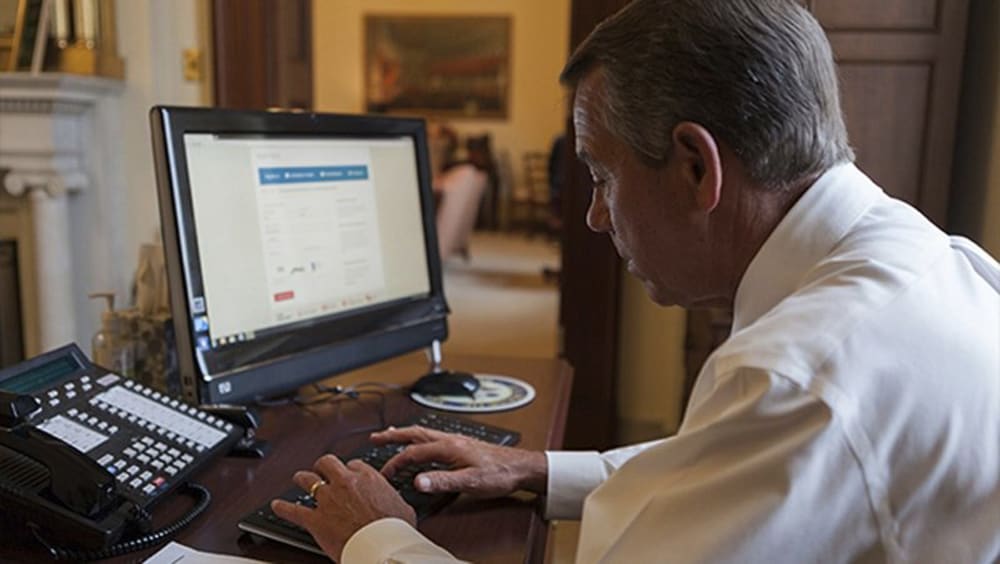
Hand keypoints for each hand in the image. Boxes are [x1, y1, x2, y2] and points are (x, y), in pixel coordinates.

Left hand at [271, 454, 416, 560]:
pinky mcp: (315, 519)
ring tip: (299, 478)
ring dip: (302, 478)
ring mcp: (327, 499)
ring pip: (307, 480)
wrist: (381, 546)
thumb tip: (395, 503)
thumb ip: (393, 498)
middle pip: (327, 463)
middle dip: (323, 465)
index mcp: (367, 477)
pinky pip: (293, 511)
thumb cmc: (394, 529)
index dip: (350, 470)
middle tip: (322, 470)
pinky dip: (282, 508)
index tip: (349, 476)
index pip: (353, 464)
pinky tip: (276, 506)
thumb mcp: (403, 507)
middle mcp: (344, 483)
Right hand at [372, 425, 547, 497]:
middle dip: (394, 435)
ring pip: (424, 434)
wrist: (521, 467)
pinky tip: (422, 445)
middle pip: (415, 434)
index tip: (385, 473)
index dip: (396, 462)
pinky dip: (420, 439)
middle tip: (376, 437)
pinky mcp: (462, 446)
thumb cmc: (500, 473)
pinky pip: (434, 439)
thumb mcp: (470, 481)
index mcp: (449, 446)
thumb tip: (418, 481)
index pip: (414, 452)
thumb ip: (443, 481)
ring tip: (391, 436)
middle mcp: (451, 440)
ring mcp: (456, 441)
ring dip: (406, 435)